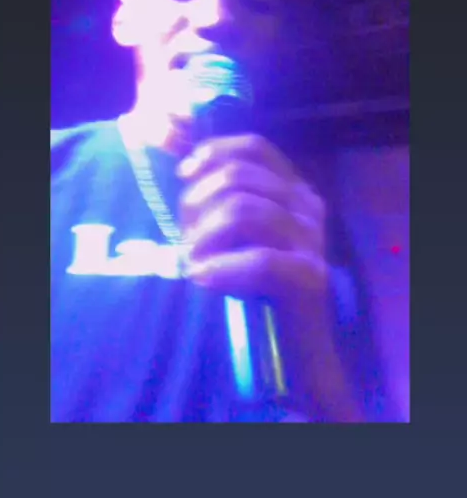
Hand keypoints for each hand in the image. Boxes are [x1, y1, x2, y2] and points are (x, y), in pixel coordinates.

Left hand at [177, 133, 362, 419]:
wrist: (297, 349)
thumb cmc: (261, 288)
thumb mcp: (242, 235)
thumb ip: (224, 201)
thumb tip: (185, 169)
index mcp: (294, 190)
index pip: (255, 148)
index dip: (215, 152)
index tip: (185, 174)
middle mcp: (307, 206)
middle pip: (241, 177)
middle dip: (198, 202)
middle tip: (185, 239)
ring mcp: (312, 240)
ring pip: (244, 210)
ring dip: (203, 235)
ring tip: (191, 262)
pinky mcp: (309, 277)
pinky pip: (259, 259)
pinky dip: (221, 267)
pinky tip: (203, 279)